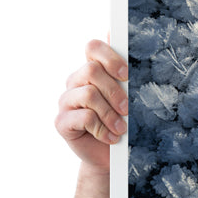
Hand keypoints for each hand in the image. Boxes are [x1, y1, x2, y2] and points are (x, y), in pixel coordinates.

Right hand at [55, 39, 128, 172]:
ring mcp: (66, 101)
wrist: (111, 155)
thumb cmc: (123, 122)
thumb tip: (136, 42)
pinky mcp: (62, 121)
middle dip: (114, 90)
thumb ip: (129, 75)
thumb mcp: (130, 98)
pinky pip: (83, 117)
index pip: (93, 47)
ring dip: (110, 113)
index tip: (127, 75)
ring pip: (88, 94)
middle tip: (127, 108)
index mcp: (92, 70)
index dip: (110, 57)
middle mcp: (76, 82)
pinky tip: (111, 137)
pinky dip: (102, 128)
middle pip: (91, 71)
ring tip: (122, 128)